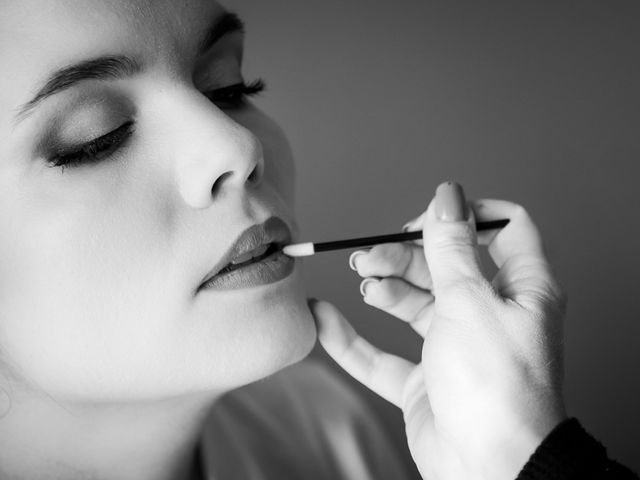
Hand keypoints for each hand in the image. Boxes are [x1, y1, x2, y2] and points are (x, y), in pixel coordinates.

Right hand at [308, 181, 567, 479]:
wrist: (488, 469)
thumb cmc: (495, 386)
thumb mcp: (469, 301)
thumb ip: (449, 248)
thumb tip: (447, 196)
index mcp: (520, 289)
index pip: (502, 230)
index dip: (464, 217)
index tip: (427, 220)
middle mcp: (489, 314)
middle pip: (442, 265)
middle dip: (403, 255)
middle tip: (370, 256)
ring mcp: (455, 347)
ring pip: (413, 303)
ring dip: (383, 288)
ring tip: (362, 281)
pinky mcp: (426, 380)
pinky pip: (383, 354)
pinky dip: (352, 339)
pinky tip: (324, 317)